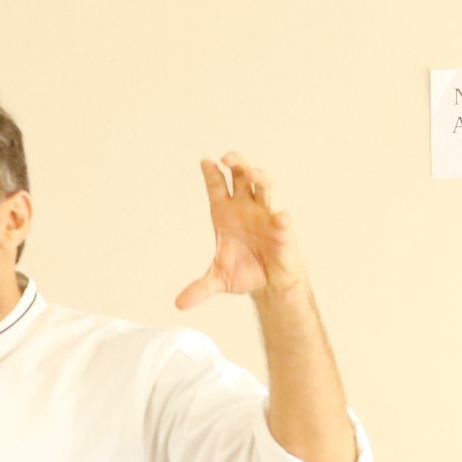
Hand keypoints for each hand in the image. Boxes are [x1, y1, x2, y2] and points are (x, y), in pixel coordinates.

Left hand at [176, 152, 306, 309]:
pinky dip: (281, 218)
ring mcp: (265, 216)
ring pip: (263, 189)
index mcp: (226, 215)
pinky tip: (280, 217)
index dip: (211, 175)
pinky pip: (282, 221)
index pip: (217, 189)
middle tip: (228, 157)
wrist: (270, 284)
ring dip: (259, 178)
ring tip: (252, 173)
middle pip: (241, 178)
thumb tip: (179, 304)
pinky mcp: (282, 231)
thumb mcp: (218, 281)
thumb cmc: (244, 272)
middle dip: (236, 165)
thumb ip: (199, 289)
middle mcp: (246, 209)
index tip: (205, 161)